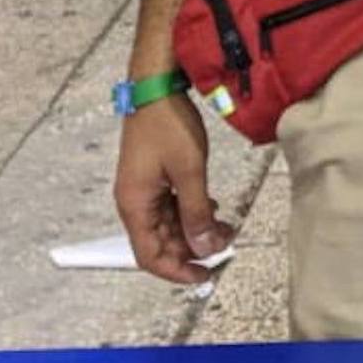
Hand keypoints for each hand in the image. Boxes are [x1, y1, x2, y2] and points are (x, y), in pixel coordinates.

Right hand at [114, 94, 231, 283]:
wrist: (156, 86)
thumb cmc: (169, 125)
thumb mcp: (189, 171)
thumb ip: (197, 212)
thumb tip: (206, 248)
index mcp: (135, 205)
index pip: (149, 256)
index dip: (176, 272)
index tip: (205, 276)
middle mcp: (135, 202)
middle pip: (160, 243)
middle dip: (192, 250)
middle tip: (226, 245)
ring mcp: (144, 190)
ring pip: (169, 226)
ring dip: (195, 231)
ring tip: (227, 228)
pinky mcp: (154, 178)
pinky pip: (171, 207)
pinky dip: (192, 213)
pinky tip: (215, 209)